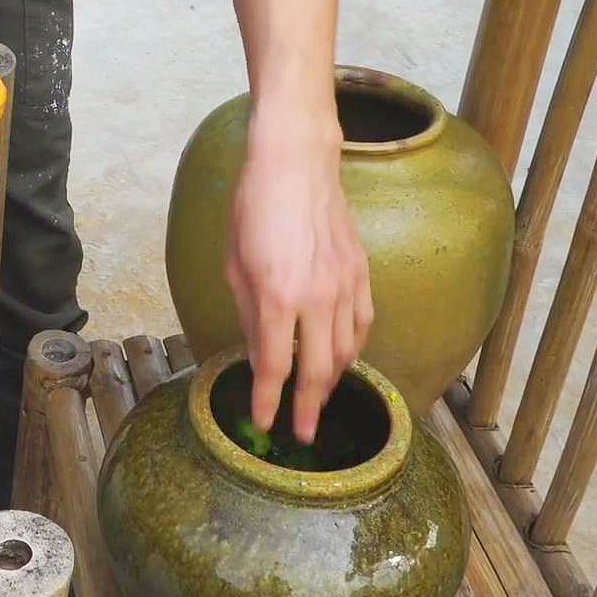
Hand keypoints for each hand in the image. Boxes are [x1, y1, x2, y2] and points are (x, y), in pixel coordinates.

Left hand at [226, 125, 372, 442]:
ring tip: (318, 400)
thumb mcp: (233, 262)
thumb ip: (247, 311)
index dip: (267, 401)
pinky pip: (363, 325)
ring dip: (332, 382)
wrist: (297, 162)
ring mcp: (345, 286)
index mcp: (277, 296)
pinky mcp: (362, 274)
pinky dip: (354, 350)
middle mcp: (316, 298)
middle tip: (303, 435)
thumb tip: (257, 349)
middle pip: (318, 371)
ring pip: (346, 352)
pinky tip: (343, 360)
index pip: (274, 365)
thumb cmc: (254, 206)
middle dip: (308, 408)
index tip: (263, 424)